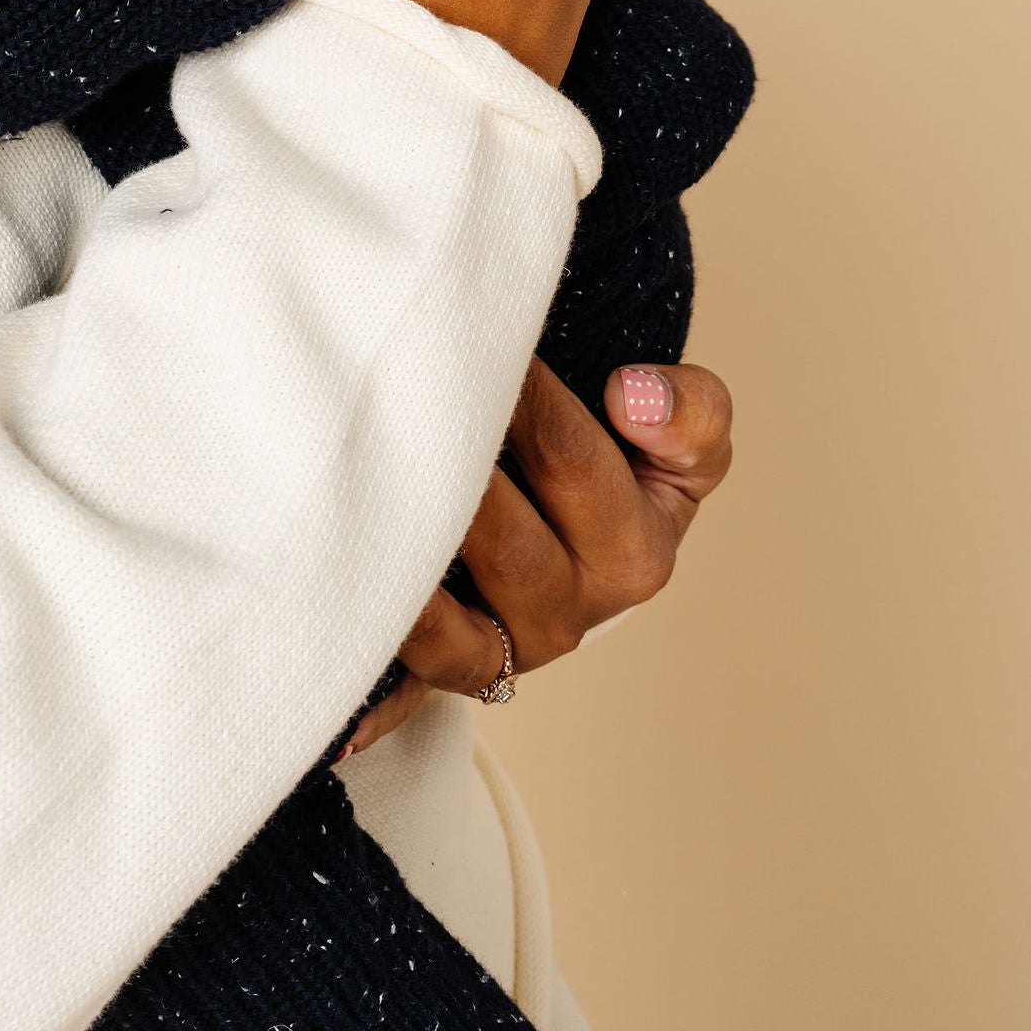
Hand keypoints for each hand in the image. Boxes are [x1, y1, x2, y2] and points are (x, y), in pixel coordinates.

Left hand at [344, 357, 733, 753]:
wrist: (575, 523)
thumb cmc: (623, 468)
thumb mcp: (685, 438)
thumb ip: (690, 411)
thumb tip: (633, 395)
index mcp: (636, 553)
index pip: (572, 458)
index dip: (523, 393)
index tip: (475, 334)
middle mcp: (571, 614)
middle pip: (507, 545)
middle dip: (452, 471)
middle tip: (397, 401)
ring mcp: (504, 650)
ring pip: (452, 624)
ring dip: (407, 565)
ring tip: (361, 495)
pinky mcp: (446, 676)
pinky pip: (406, 690)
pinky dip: (374, 696)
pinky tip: (340, 691)